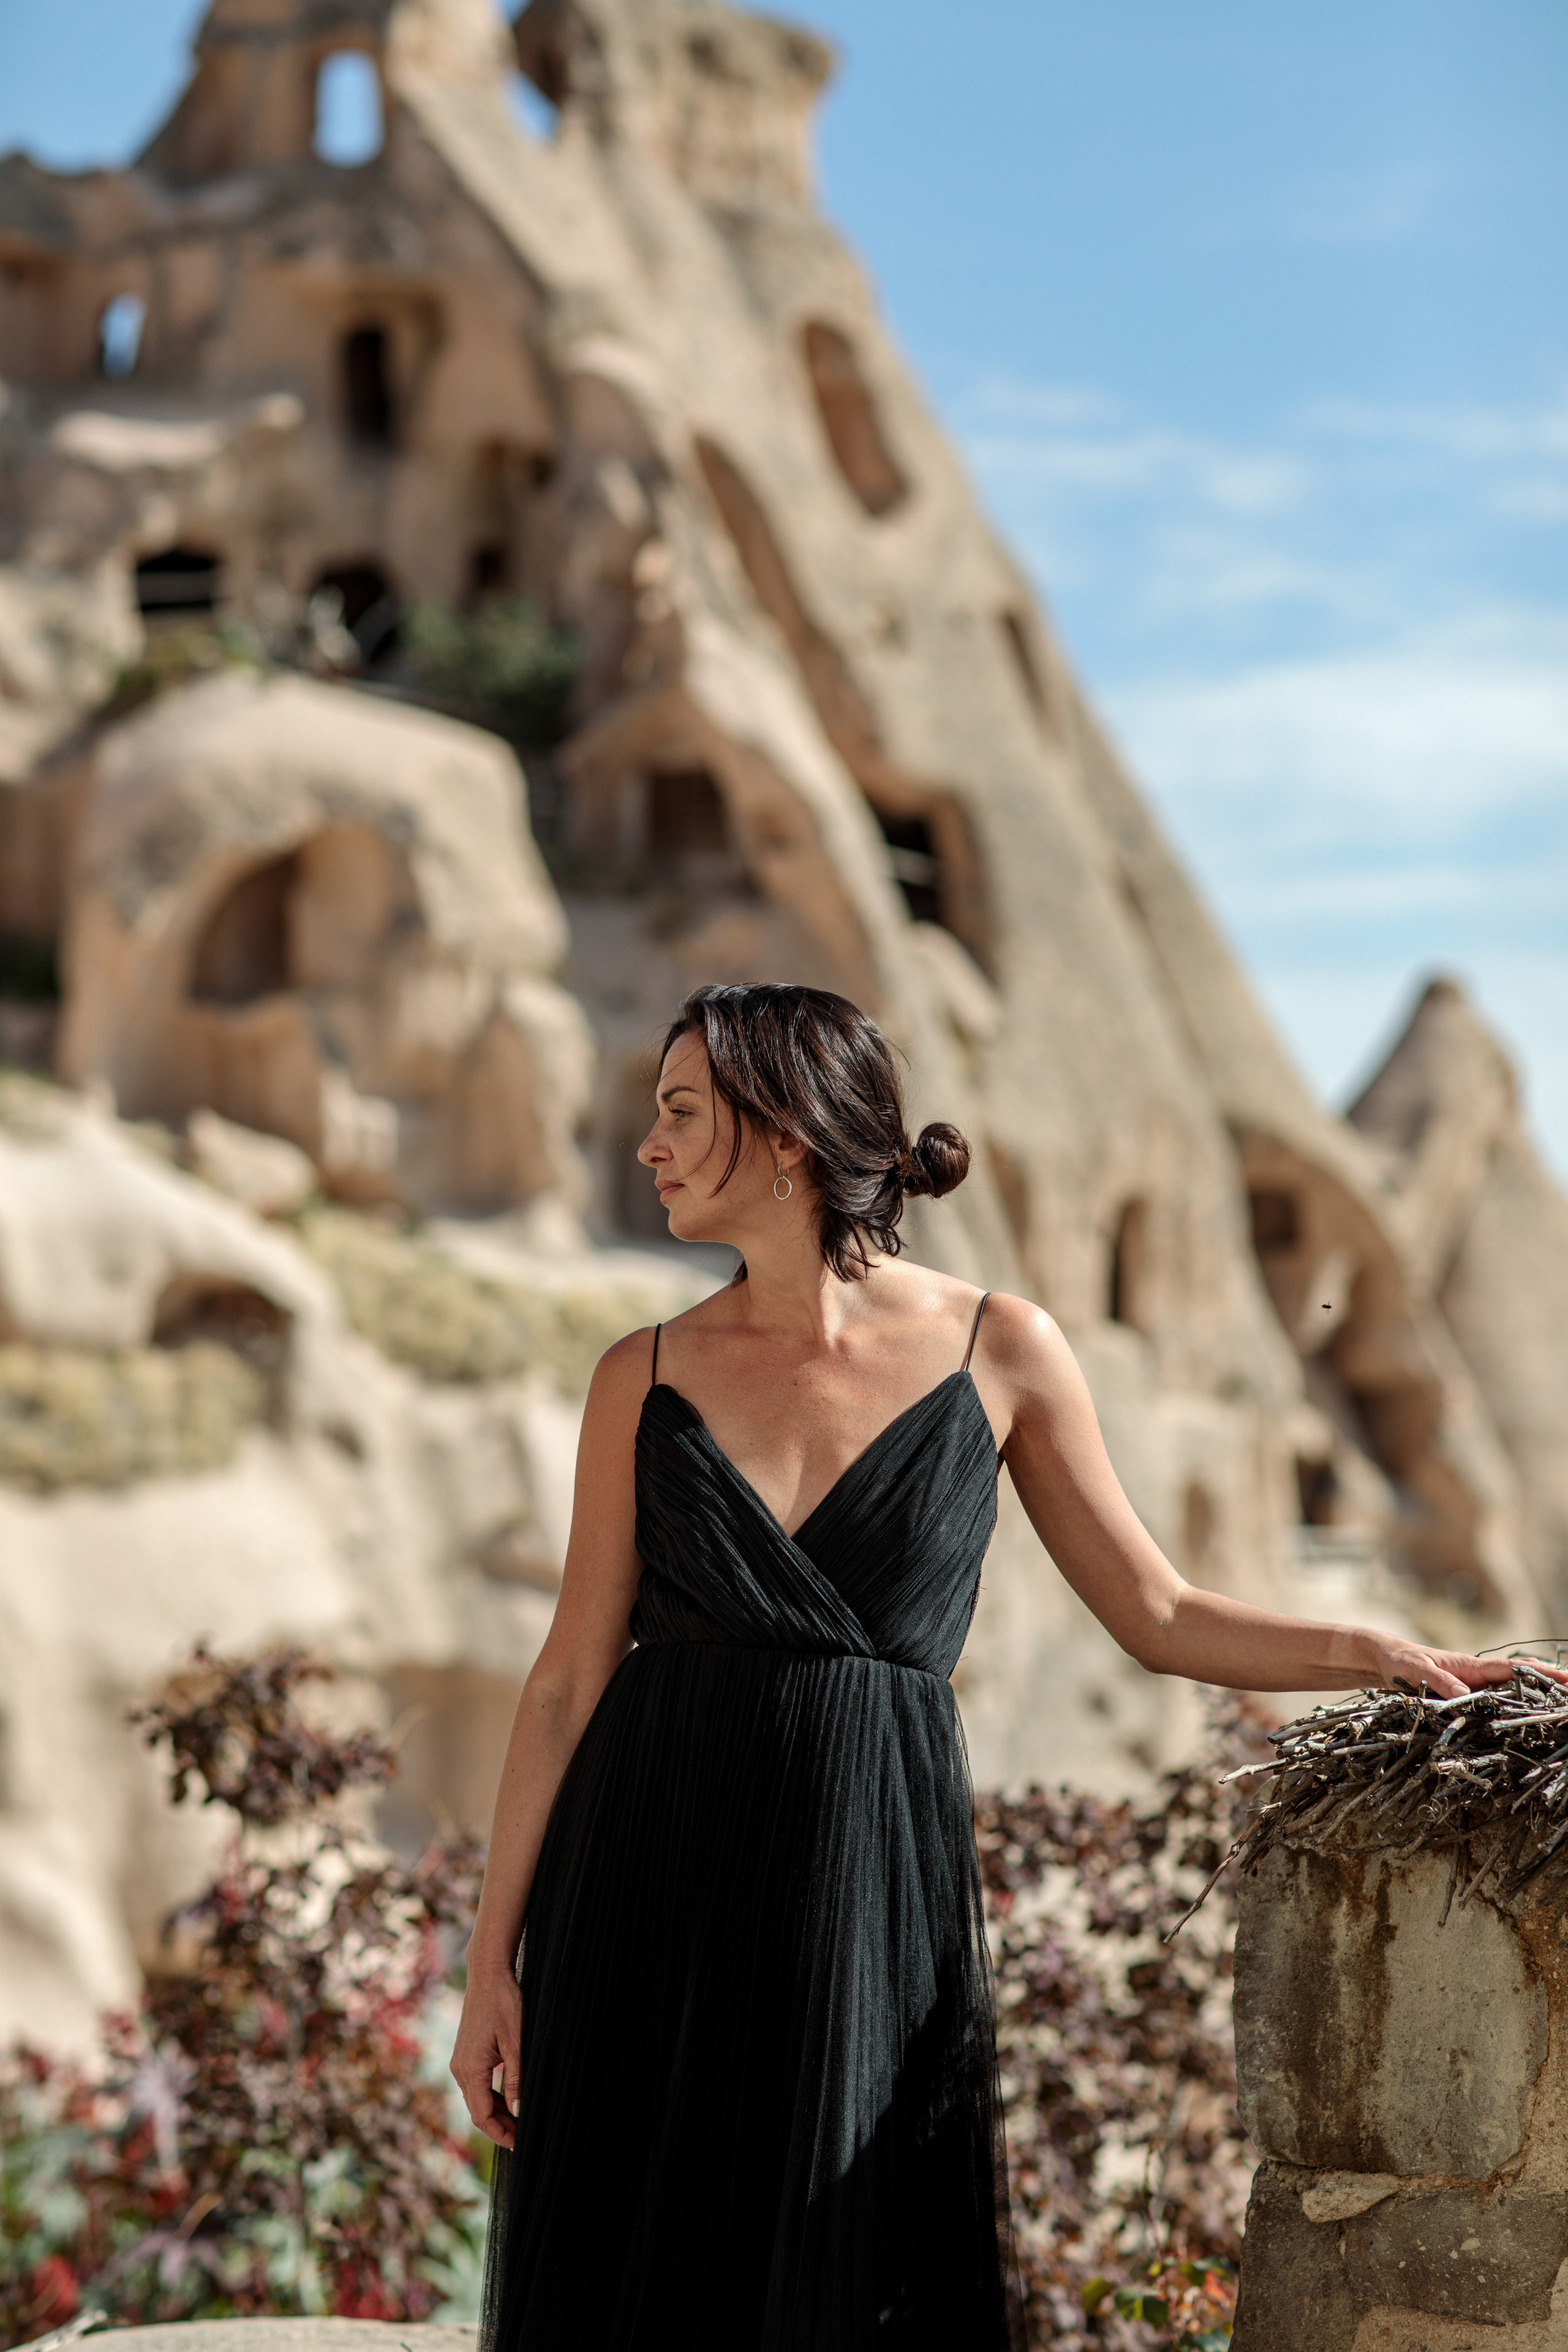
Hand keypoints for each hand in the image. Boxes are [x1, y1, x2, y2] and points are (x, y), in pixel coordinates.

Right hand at [450, 1962, 523, 2151]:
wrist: (487, 1974)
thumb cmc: (504, 2004)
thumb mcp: (516, 2042)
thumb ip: (516, 2078)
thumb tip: (519, 2110)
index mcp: (470, 2069)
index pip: (482, 2116)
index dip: (500, 2133)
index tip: (519, 2143)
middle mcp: (459, 2069)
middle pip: (477, 2111)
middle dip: (499, 2126)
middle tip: (523, 2135)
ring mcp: (460, 2061)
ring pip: (476, 2098)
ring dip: (496, 2111)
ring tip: (519, 2120)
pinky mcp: (464, 2054)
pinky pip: (476, 2084)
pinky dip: (491, 2095)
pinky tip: (509, 2097)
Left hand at [1365, 1635, 1567, 1700]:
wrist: (1384, 1658)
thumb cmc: (1398, 1662)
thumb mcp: (1414, 1671)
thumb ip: (1437, 1681)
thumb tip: (1462, 1694)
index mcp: (1472, 1666)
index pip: (1515, 1670)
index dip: (1542, 1675)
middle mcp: (1479, 1673)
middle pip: (1524, 1674)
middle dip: (1553, 1680)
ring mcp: (1476, 1682)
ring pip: (1516, 1685)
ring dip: (1541, 1690)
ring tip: (1565, 1699)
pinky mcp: (1468, 1692)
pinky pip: (1501, 1696)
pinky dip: (1520, 1699)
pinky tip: (1532, 1710)